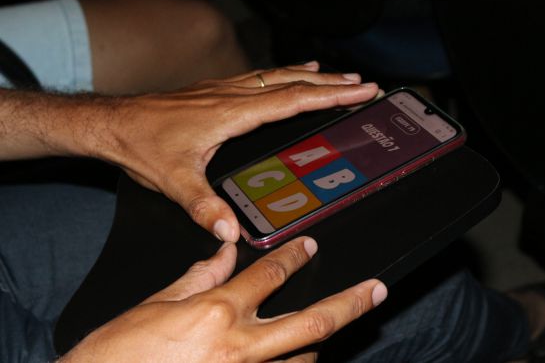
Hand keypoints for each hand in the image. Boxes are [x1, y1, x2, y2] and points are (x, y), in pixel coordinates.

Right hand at [60, 237, 387, 361]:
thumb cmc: (116, 354)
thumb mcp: (155, 305)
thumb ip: (199, 276)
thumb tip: (225, 252)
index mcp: (216, 313)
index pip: (269, 274)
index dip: (292, 256)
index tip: (308, 246)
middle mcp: (239, 348)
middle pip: (312, 322)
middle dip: (349, 303)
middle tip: (375, 290)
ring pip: (303, 359)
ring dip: (314, 343)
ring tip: (318, 333)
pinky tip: (296, 359)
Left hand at [100, 62, 377, 240]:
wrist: (112, 122)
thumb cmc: (142, 145)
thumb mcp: (174, 181)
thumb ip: (204, 206)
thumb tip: (231, 231)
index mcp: (231, 113)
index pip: (292, 100)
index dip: (330, 95)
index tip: (359, 90)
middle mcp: (232, 95)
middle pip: (292, 82)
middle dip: (331, 82)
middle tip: (363, 83)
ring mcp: (223, 89)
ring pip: (277, 76)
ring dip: (311, 76)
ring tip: (337, 75)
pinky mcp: (215, 91)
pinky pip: (259, 77)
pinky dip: (284, 75)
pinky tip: (288, 75)